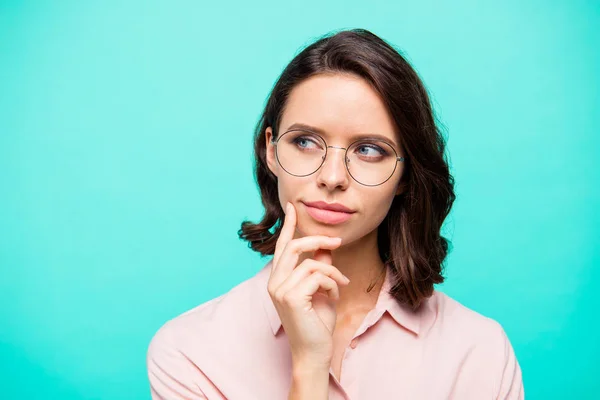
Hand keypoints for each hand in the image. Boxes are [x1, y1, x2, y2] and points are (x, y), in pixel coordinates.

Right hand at [267, 202, 349, 367]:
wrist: (314, 352)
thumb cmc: (317, 324)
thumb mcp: (321, 290)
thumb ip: (319, 267)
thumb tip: (326, 247)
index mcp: (278, 280)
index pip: (282, 247)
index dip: (288, 226)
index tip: (293, 207)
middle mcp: (274, 282)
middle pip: (294, 247)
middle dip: (318, 240)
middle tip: (338, 241)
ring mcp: (280, 289)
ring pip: (311, 262)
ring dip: (332, 272)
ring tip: (341, 283)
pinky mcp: (291, 296)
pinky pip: (317, 274)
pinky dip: (331, 282)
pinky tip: (335, 296)